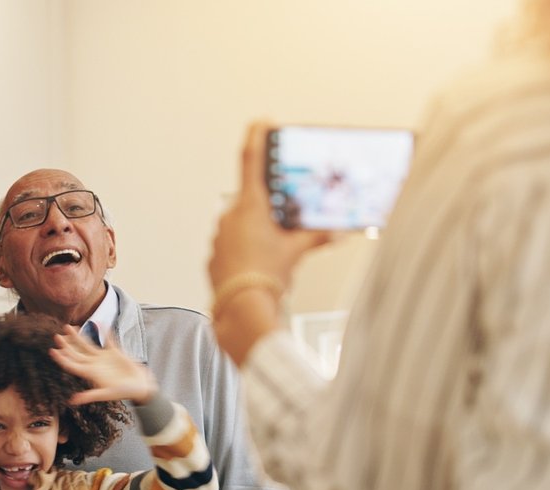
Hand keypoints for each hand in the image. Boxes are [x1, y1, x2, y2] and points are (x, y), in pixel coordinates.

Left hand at [50, 326, 157, 404]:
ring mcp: (104, 358)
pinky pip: (107, 340)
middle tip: (56, 336)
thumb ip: (90, 395)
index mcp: (91, 374)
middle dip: (66, 345)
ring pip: (87, 345)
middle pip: (76, 354)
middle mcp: (95, 365)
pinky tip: (98, 323)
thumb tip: (73, 401)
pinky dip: (103, 332)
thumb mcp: (107, 394)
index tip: (52, 350)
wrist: (141, 387)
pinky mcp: (115, 353)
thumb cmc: (124, 393)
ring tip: (69, 326)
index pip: (72, 365)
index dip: (62, 359)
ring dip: (78, 337)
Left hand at [206, 122, 331, 290]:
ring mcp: (219, 235)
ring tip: (273, 255)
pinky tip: (259, 265)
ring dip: (257, 233)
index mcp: (250, 206)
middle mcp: (229, 216)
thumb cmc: (265, 278)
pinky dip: (246, 250)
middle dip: (269, 210)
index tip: (261, 122)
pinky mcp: (214, 254)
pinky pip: (232, 245)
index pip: (251, 160)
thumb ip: (316, 238)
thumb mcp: (296, 252)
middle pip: (252, 200)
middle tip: (283, 226)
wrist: (242, 308)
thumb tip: (335, 234)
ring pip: (242, 224)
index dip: (257, 137)